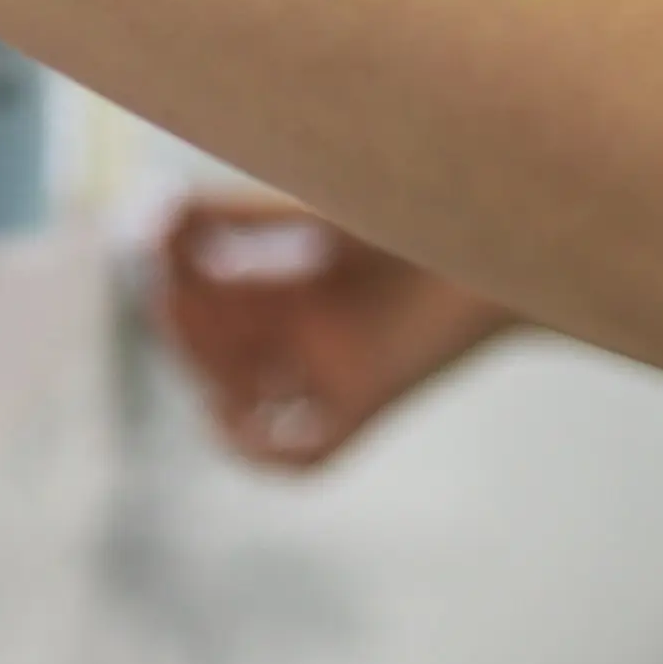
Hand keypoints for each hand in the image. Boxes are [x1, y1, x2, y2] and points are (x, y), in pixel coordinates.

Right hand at [156, 194, 519, 469]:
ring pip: (251, 408)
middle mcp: (312, 334)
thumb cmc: (421, 210)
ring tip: (205, 343)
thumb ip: (241, 213)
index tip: (160, 248)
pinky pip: (306, 454)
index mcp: (297, 282)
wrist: (504, 237)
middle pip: (221, 355)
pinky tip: (229, 418)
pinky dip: (261, 453)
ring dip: (212, 385)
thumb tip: (158, 214)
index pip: (211, 303)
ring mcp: (337, 373)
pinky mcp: (371, 403)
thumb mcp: (315, 209)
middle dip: (186, 331)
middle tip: (174, 295)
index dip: (176, 286)